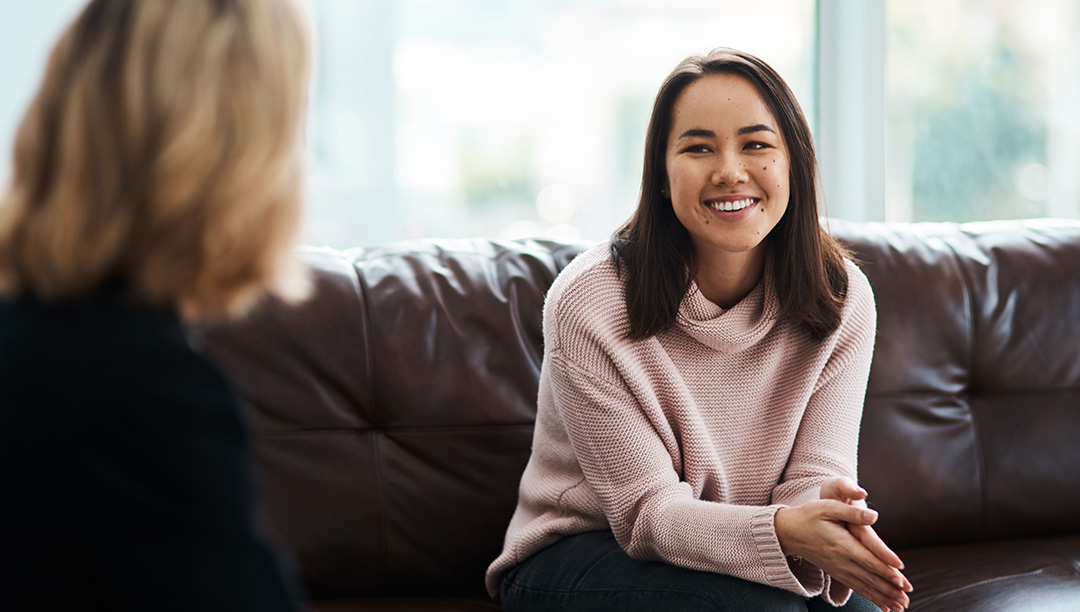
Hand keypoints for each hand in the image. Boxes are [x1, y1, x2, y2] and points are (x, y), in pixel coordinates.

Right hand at [775, 499, 910, 611]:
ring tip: (900, 606)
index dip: (885, 569)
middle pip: (869, 577)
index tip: (901, 579)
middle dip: (889, 589)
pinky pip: (856, 587)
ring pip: (865, 585)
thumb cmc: (809, 516)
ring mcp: (838, 568)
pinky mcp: (836, 572)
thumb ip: (852, 512)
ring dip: (883, 596)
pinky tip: (883, 605)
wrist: (787, 532)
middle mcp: (841, 560)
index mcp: (842, 544)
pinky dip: (871, 597)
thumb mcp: (828, 507)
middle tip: (907, 598)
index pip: (868, 560)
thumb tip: (874, 516)